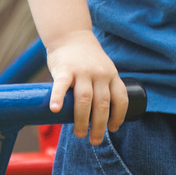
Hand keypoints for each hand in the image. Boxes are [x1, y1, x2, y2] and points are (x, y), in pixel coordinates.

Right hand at [46, 30, 128, 144]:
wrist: (70, 34)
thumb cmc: (86, 58)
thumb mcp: (102, 68)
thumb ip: (102, 88)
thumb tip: (98, 117)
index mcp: (111, 74)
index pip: (121, 99)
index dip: (119, 116)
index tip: (112, 129)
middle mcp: (99, 73)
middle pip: (102, 104)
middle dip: (99, 126)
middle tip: (94, 140)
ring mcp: (82, 71)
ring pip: (84, 100)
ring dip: (82, 121)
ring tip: (79, 134)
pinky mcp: (64, 69)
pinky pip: (61, 86)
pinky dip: (58, 99)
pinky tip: (55, 110)